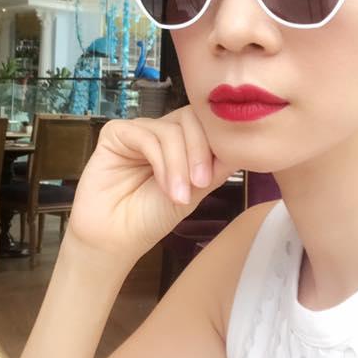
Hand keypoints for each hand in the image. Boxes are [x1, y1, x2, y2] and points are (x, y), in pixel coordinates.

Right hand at [65, 106, 235, 269]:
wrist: (116, 239)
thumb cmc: (152, 217)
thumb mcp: (194, 193)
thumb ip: (215, 168)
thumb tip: (243, 147)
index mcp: (180, 141)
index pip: (205, 123)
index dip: (217, 142)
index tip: (222, 172)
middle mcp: (160, 131)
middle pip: (190, 118)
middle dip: (200, 150)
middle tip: (202, 182)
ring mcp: (138, 131)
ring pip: (170, 130)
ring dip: (179, 164)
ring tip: (180, 195)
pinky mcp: (115, 134)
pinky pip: (145, 135)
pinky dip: (161, 162)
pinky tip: (165, 187)